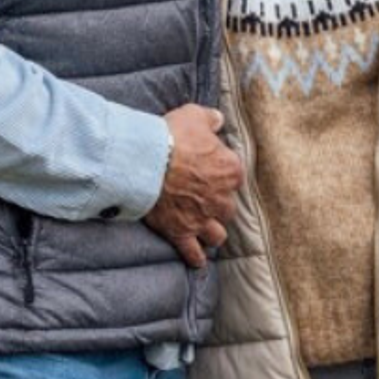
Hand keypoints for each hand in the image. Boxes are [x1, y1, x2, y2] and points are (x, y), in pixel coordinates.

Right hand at [143, 104, 242, 267]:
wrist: (144, 163)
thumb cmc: (171, 137)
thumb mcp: (194, 116)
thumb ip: (210, 119)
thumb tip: (218, 119)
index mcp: (230, 170)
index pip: (235, 177)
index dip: (223, 176)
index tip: (212, 174)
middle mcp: (221, 198)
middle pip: (227, 208)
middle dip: (218, 206)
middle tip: (205, 202)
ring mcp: (202, 218)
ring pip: (217, 233)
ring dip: (212, 232)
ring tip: (206, 231)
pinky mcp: (181, 232)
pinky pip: (193, 252)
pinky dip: (195, 257)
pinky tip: (197, 262)